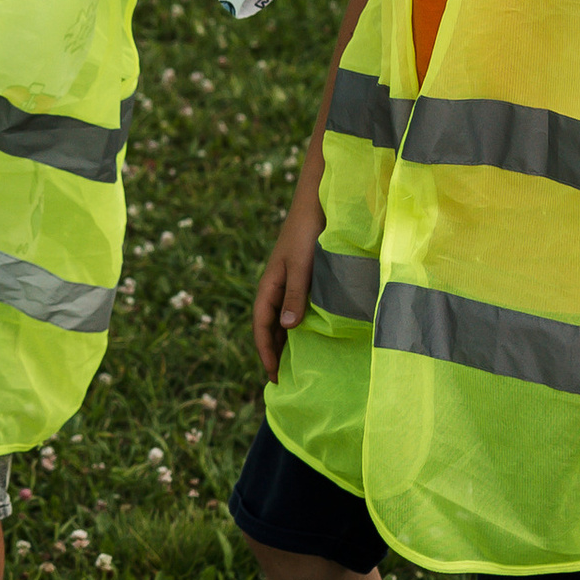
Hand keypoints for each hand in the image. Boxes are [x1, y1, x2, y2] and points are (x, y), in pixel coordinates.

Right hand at [251, 192, 323, 384]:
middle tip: (283, 378)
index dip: (266, 351)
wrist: (317, 202)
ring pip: (284, 318)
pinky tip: (312, 334)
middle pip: (270, 326)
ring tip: (296, 363)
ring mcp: (290, 282)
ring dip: (286, 341)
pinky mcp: (305, 277)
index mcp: (270, 285)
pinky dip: (300, 325)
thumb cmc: (307, 232)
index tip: (274, 375)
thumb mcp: (300, 265)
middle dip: (274, 351)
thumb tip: (286, 328)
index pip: (262, 326)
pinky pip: (298, 308)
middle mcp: (277, 287)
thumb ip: (294, 294)